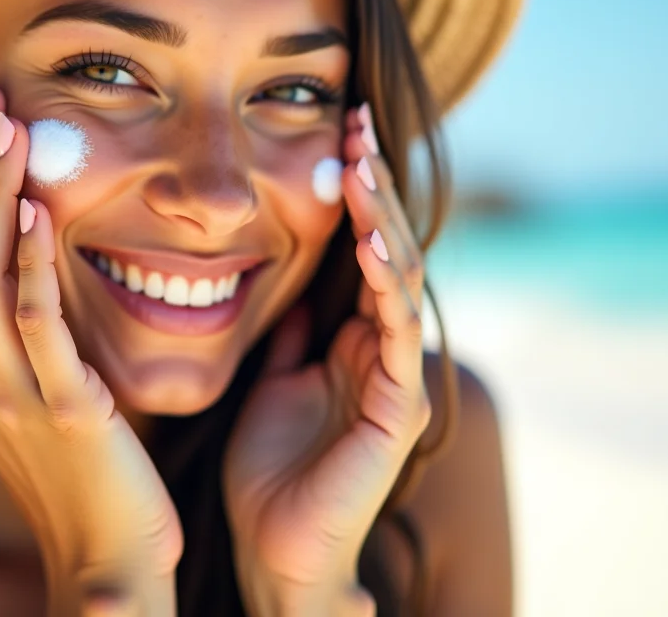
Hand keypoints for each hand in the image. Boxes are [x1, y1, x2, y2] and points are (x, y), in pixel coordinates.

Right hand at [0, 83, 180, 616]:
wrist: (105, 561)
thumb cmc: (84, 475)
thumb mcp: (38, 396)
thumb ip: (27, 335)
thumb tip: (35, 262)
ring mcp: (7, 394)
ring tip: (11, 129)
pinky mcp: (60, 411)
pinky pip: (38, 326)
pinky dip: (35, 265)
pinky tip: (45, 213)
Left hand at [223, 102, 431, 614]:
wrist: (274, 546)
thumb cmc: (268, 467)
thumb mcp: (268, 374)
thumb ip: (286, 327)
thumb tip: (281, 272)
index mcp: (350, 336)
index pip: (359, 246)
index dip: (349, 191)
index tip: (333, 130)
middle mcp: (381, 346)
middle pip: (385, 246)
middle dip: (370, 185)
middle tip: (354, 121)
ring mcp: (395, 373)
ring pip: (400, 277)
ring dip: (380, 216)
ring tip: (360, 160)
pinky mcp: (399, 405)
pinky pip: (395, 329)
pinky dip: (386, 280)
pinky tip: (371, 238)